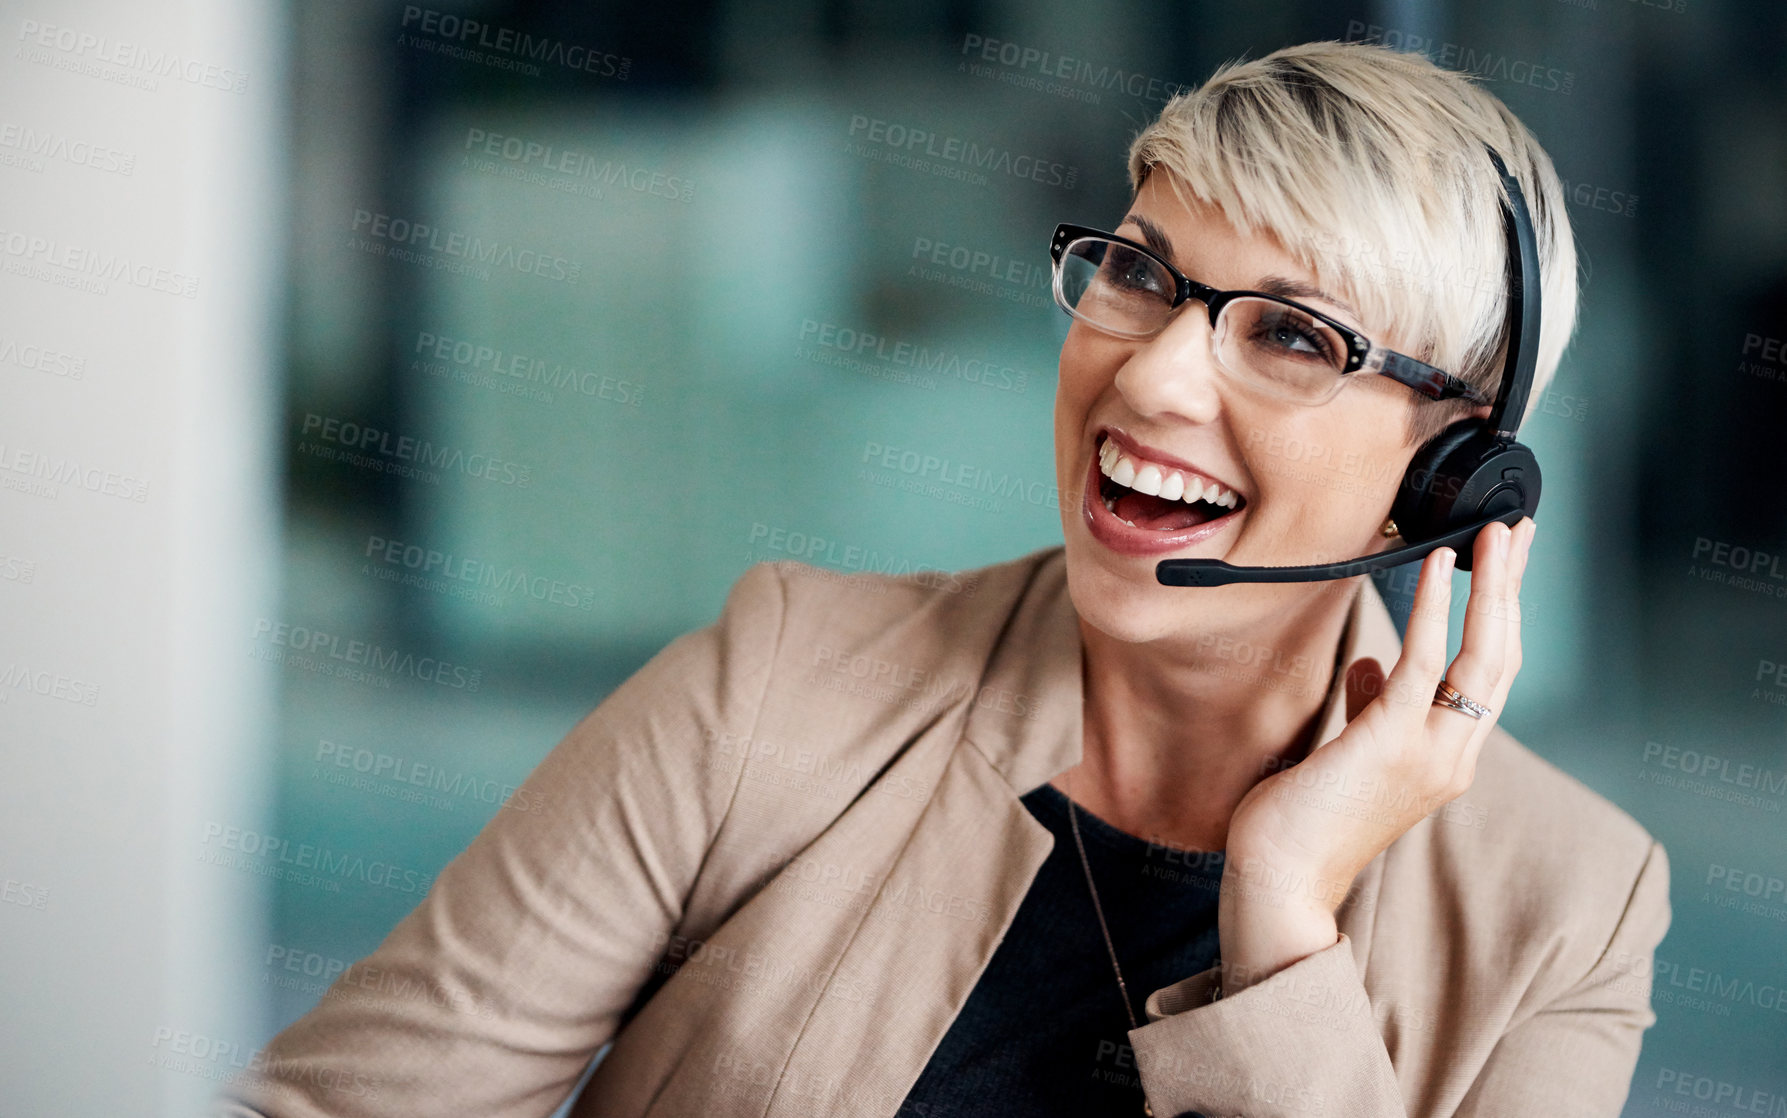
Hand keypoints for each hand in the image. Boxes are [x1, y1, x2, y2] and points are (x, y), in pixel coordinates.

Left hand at [1215, 516, 1536, 995]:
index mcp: (1446, 756)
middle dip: (1513, 588)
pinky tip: (1438, 565)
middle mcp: (1453, 754)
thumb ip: (1369, 710)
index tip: (1507, 562)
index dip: (1502, 613)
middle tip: (1517, 530)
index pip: (1490, 672)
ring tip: (1495, 534)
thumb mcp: (1346, 754)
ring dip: (1492, 586)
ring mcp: (1430, 752)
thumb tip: (1371, 666)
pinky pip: (1424, 663)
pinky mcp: (1391, 744)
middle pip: (1502, 656)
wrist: (1281, 881)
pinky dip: (1434, 608)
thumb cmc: (1303, 821)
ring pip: (1481, 655)